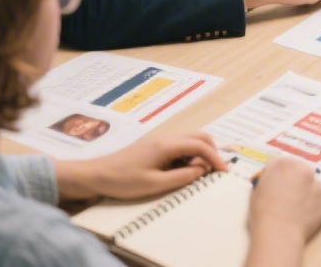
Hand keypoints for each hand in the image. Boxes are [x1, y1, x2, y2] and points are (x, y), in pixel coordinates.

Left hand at [56, 132, 225, 200]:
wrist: (95, 175)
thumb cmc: (123, 180)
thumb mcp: (154, 184)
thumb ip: (181, 177)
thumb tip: (202, 171)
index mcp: (167, 145)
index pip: (201, 146)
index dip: (216, 159)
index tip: (224, 173)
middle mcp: (166, 138)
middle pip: (199, 137)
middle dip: (212, 152)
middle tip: (215, 172)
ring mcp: (160, 141)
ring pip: (190, 141)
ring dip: (200, 155)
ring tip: (198, 175)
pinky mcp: (154, 147)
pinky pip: (179, 147)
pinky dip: (188, 156)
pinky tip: (182, 172)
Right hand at [245, 159, 320, 266]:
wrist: (279, 231)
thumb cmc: (264, 213)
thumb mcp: (258, 189)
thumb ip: (269, 180)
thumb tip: (273, 181)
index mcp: (284, 164)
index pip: (283, 163)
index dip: (280, 175)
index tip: (279, 183)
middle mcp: (303, 169)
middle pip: (300, 171)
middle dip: (296, 181)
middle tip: (288, 195)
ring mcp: (317, 183)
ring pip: (311, 185)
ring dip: (306, 192)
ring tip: (294, 208)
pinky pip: (318, 198)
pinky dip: (313, 204)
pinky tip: (302, 214)